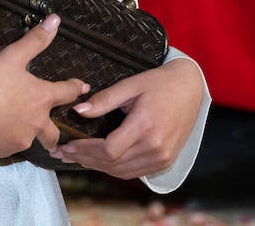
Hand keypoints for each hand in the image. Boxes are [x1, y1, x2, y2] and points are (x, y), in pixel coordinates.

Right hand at [0, 15, 90, 157]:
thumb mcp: (13, 56)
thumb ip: (35, 40)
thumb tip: (56, 20)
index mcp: (42, 99)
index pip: (66, 93)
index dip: (76, 88)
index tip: (83, 88)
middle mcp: (37, 123)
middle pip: (54, 133)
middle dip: (55, 132)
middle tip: (51, 129)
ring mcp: (21, 139)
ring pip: (30, 139)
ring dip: (27, 134)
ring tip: (15, 127)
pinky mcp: (5, 150)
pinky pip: (10, 146)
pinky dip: (6, 139)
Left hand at [48, 57, 204, 178]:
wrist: (190, 88)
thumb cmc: (160, 83)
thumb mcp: (131, 85)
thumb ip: (105, 99)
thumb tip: (79, 111)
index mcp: (145, 126)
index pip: (109, 149)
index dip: (85, 150)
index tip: (68, 144)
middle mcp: (155, 146)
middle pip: (113, 164)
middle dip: (85, 159)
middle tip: (64, 154)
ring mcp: (162, 157)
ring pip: (123, 172)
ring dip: (98, 167)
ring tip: (77, 158)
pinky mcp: (166, 161)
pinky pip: (135, 172)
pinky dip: (115, 170)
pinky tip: (101, 161)